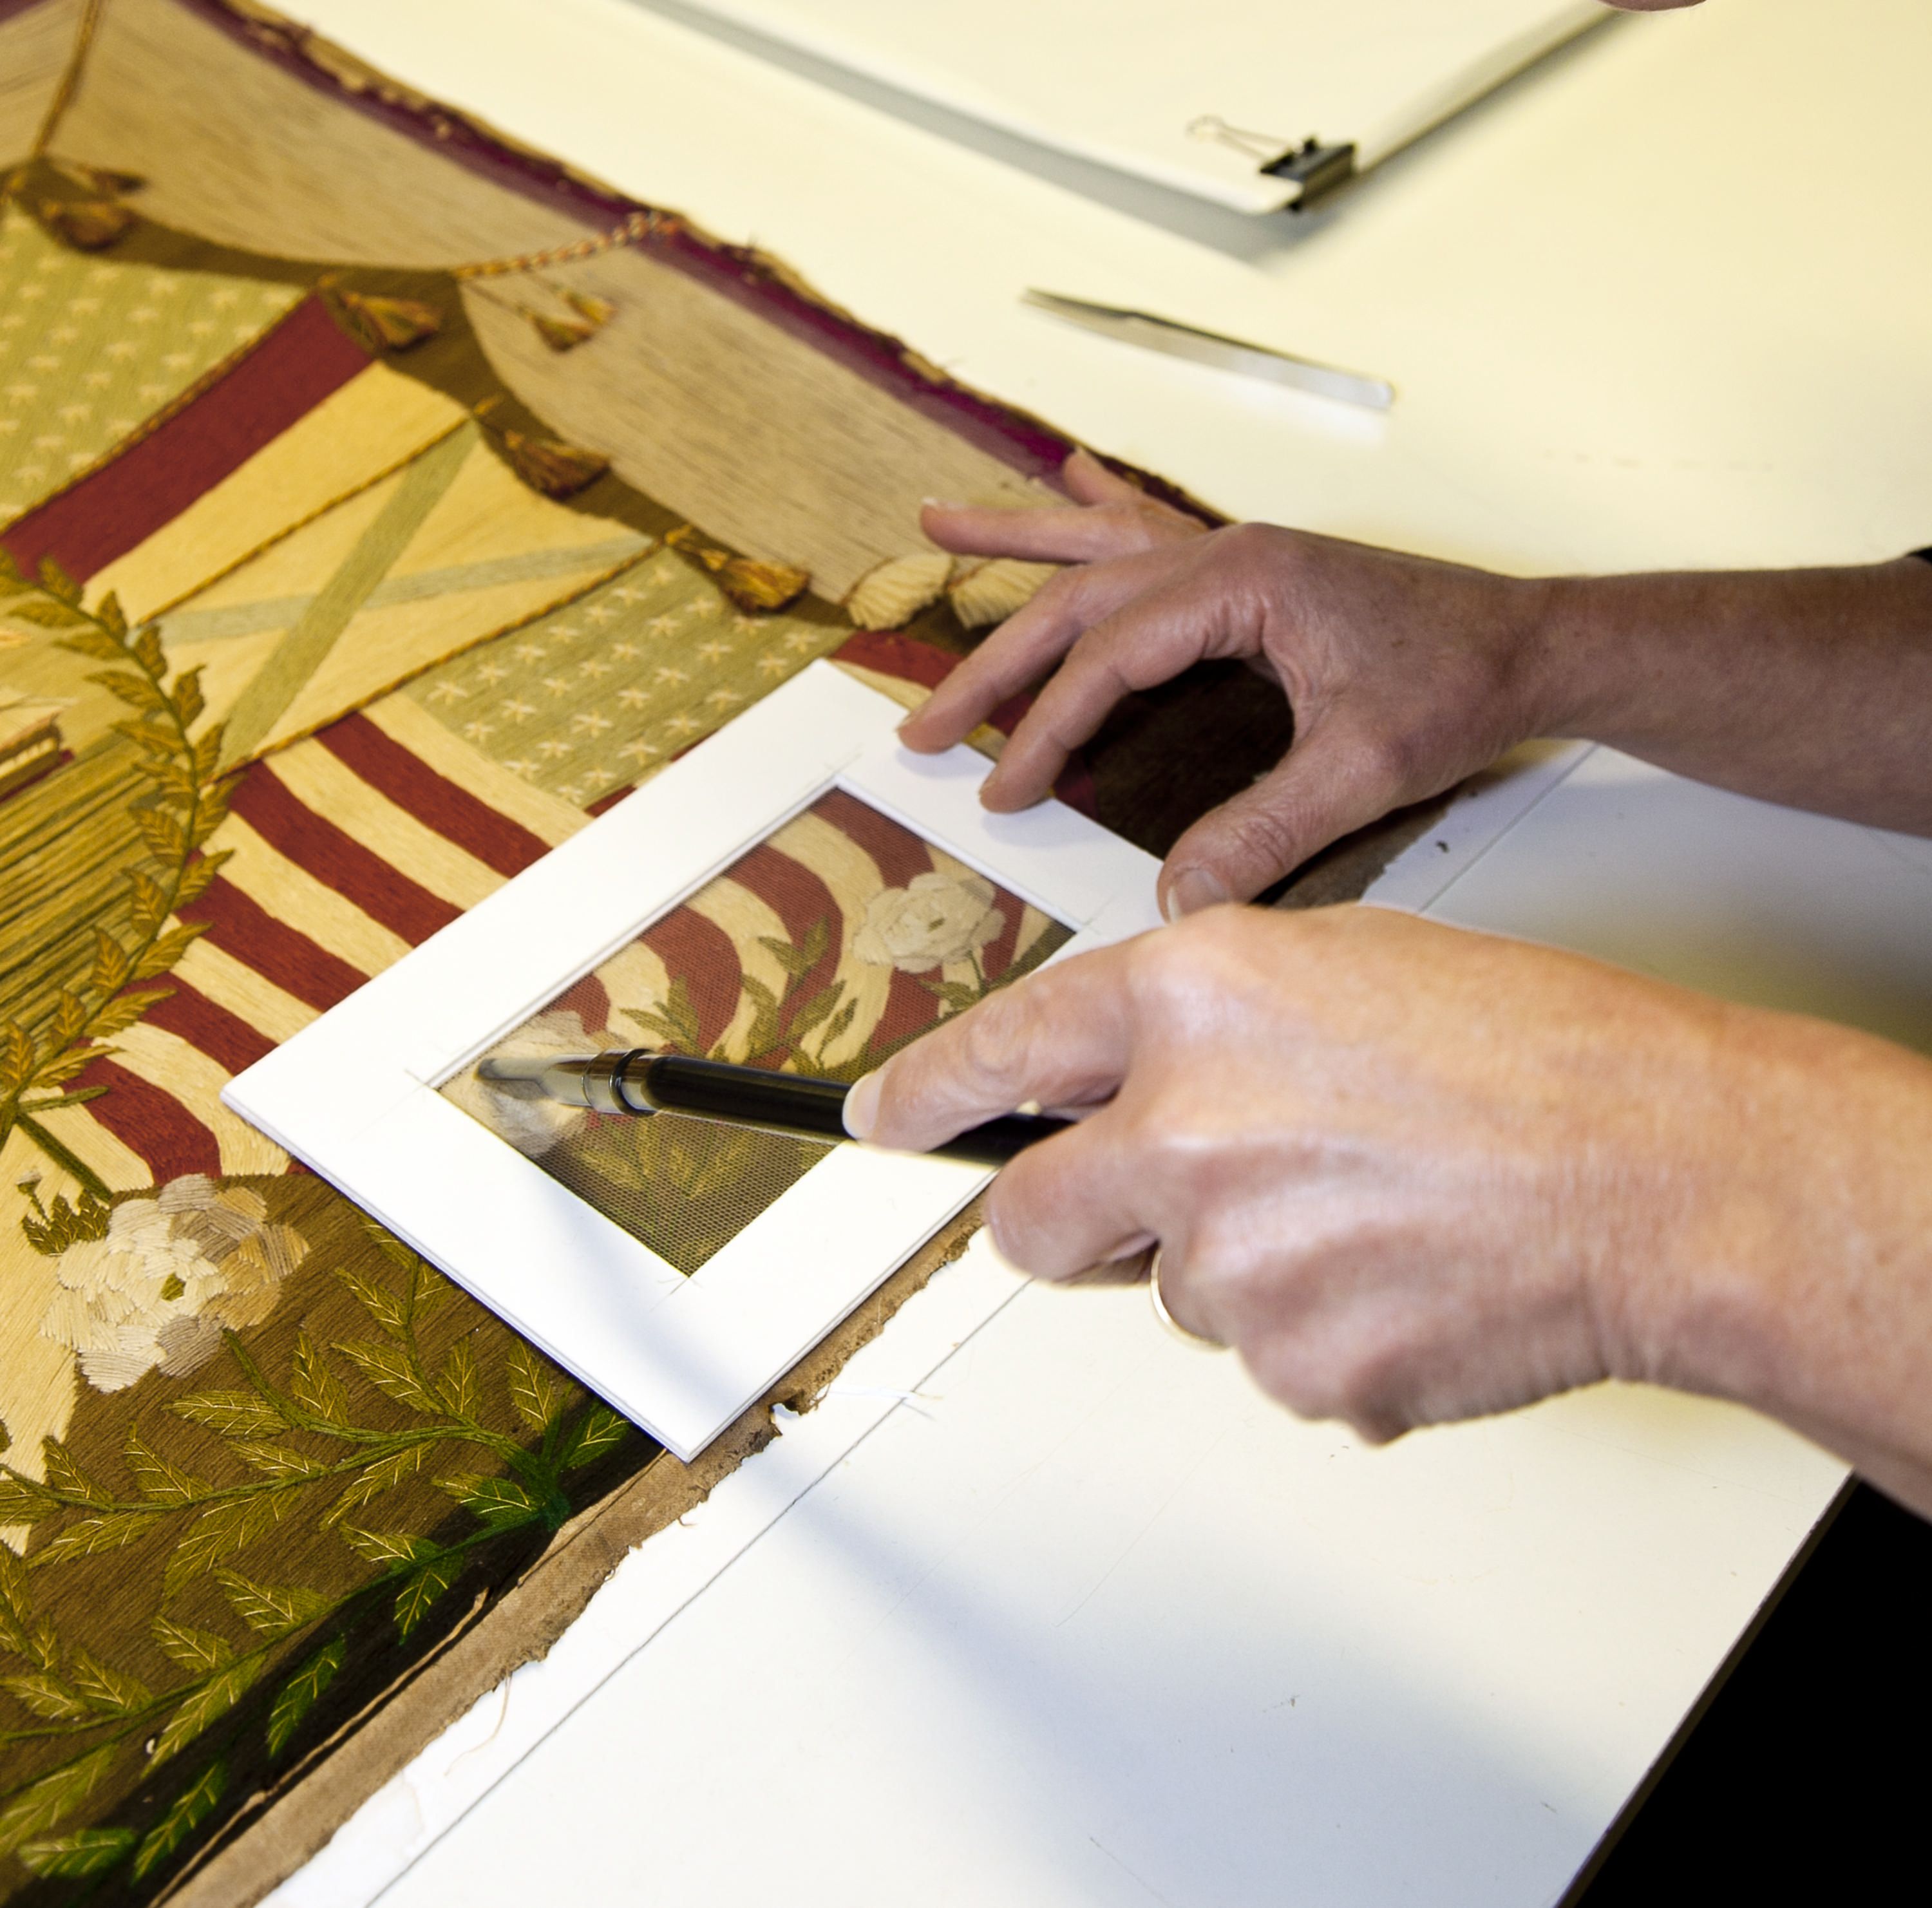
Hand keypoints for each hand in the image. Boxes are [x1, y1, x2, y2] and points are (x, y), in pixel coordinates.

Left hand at [844, 905, 1931, 1509]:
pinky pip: (1266, 1363)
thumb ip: (1204, 1027)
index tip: (876, 1121)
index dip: (924, 1094)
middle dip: (1065, 1225)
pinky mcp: (1294, 1370)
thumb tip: (1124, 1094)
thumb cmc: (1539, 1053)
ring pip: (1173, 1294)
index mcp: (1193, 997)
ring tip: (1373, 1218)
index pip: (1002, 1050)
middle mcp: (1182, 1125)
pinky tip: (1408, 1280)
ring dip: (1240, 1268)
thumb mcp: (1342, 970)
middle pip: (1029, 1220)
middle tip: (1153, 1211)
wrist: (1668, 1170)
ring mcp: (1228, 1262)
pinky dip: (1320, 1333)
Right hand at [905, 451, 1557, 918]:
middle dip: (992, 659)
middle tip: (923, 720)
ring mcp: (1236, 554)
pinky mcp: (1251, 572)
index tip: (1002, 788)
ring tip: (936, 519)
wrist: (1531, 645)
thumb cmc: (1461, 684)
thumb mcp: (1364, 770)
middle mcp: (1228, 553)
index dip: (1045, 730)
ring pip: (1100, 544)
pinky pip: (1151, 529)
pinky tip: (1068, 476)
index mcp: (1244, 583)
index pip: (1110, 659)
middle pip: (1079, 599)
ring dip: (1017, 539)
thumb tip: (1178, 894)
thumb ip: (1266, 831)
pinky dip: (1098, 508)